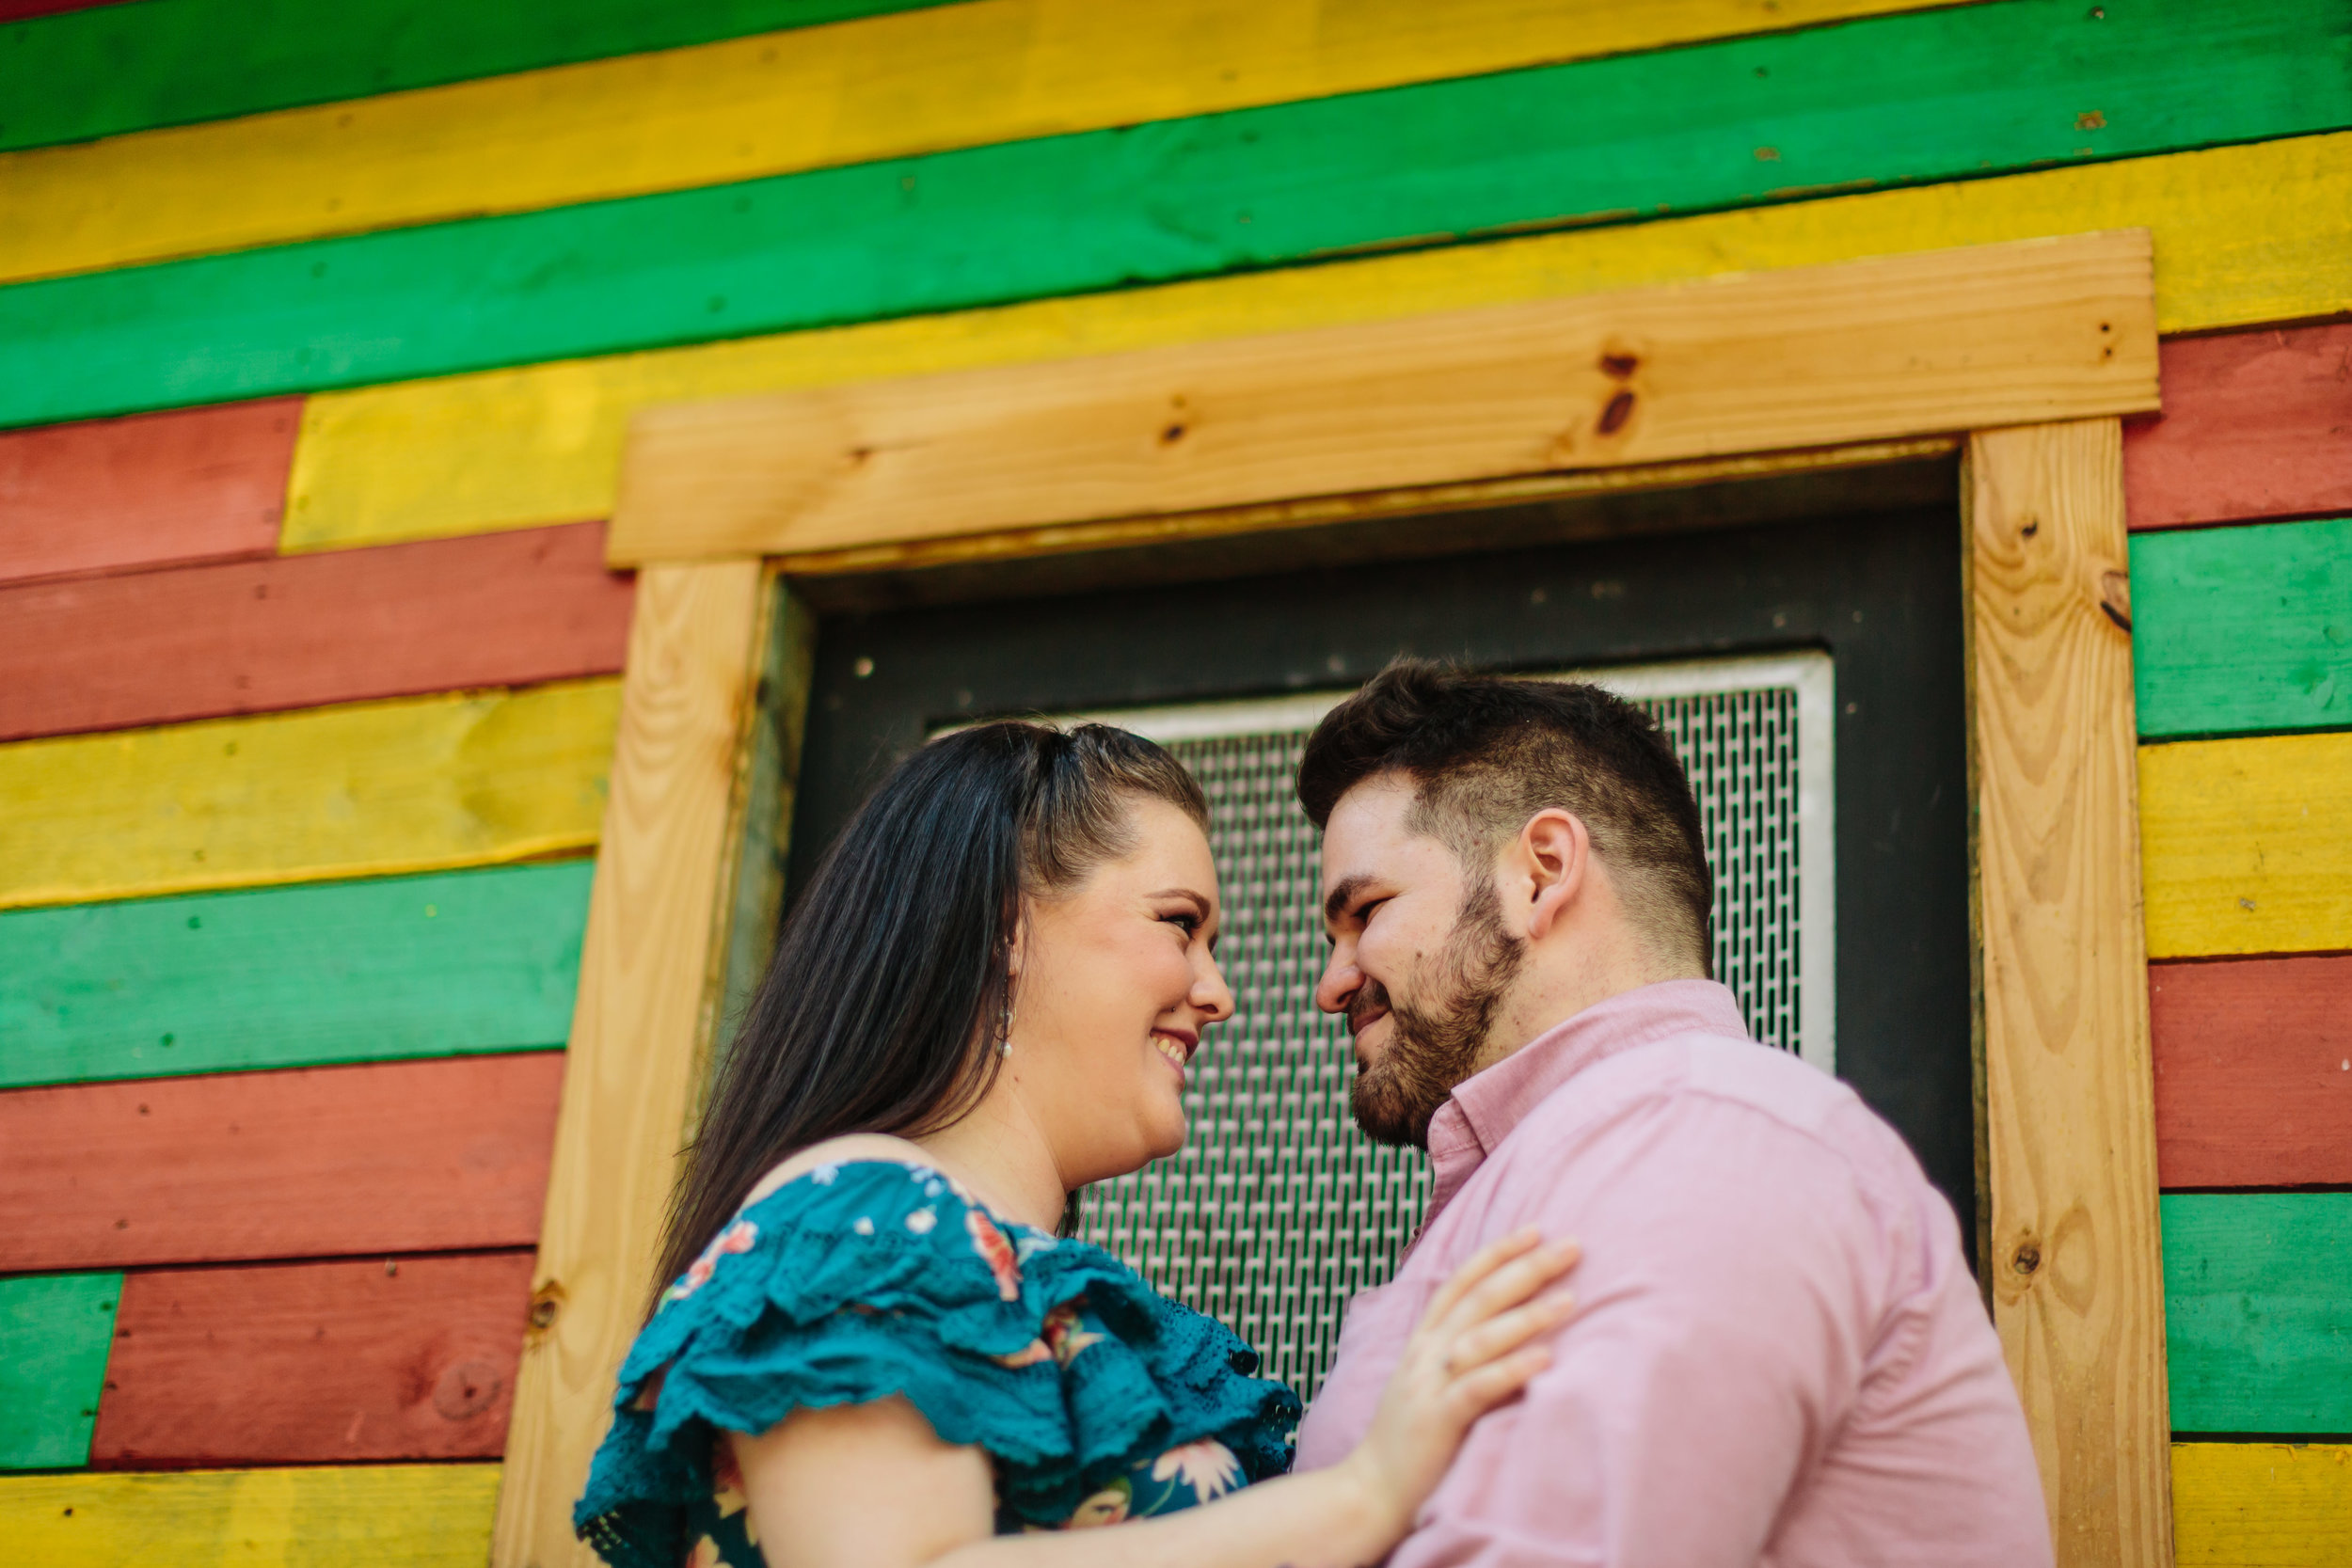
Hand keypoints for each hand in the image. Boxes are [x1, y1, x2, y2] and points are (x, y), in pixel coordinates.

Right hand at [1333, 1228, 1579, 1548]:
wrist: (1371, 1489)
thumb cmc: (1411, 1437)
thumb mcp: (1430, 1382)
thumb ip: (1459, 1353)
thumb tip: (1510, 1327)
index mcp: (1423, 1341)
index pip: (1460, 1282)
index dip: (1496, 1252)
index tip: (1535, 1229)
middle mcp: (1424, 1354)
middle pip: (1479, 1298)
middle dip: (1526, 1268)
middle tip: (1570, 1247)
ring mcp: (1428, 1385)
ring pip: (1481, 1337)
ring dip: (1527, 1315)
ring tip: (1569, 1299)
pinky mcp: (1437, 1420)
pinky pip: (1477, 1387)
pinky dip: (1512, 1369)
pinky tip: (1544, 1357)